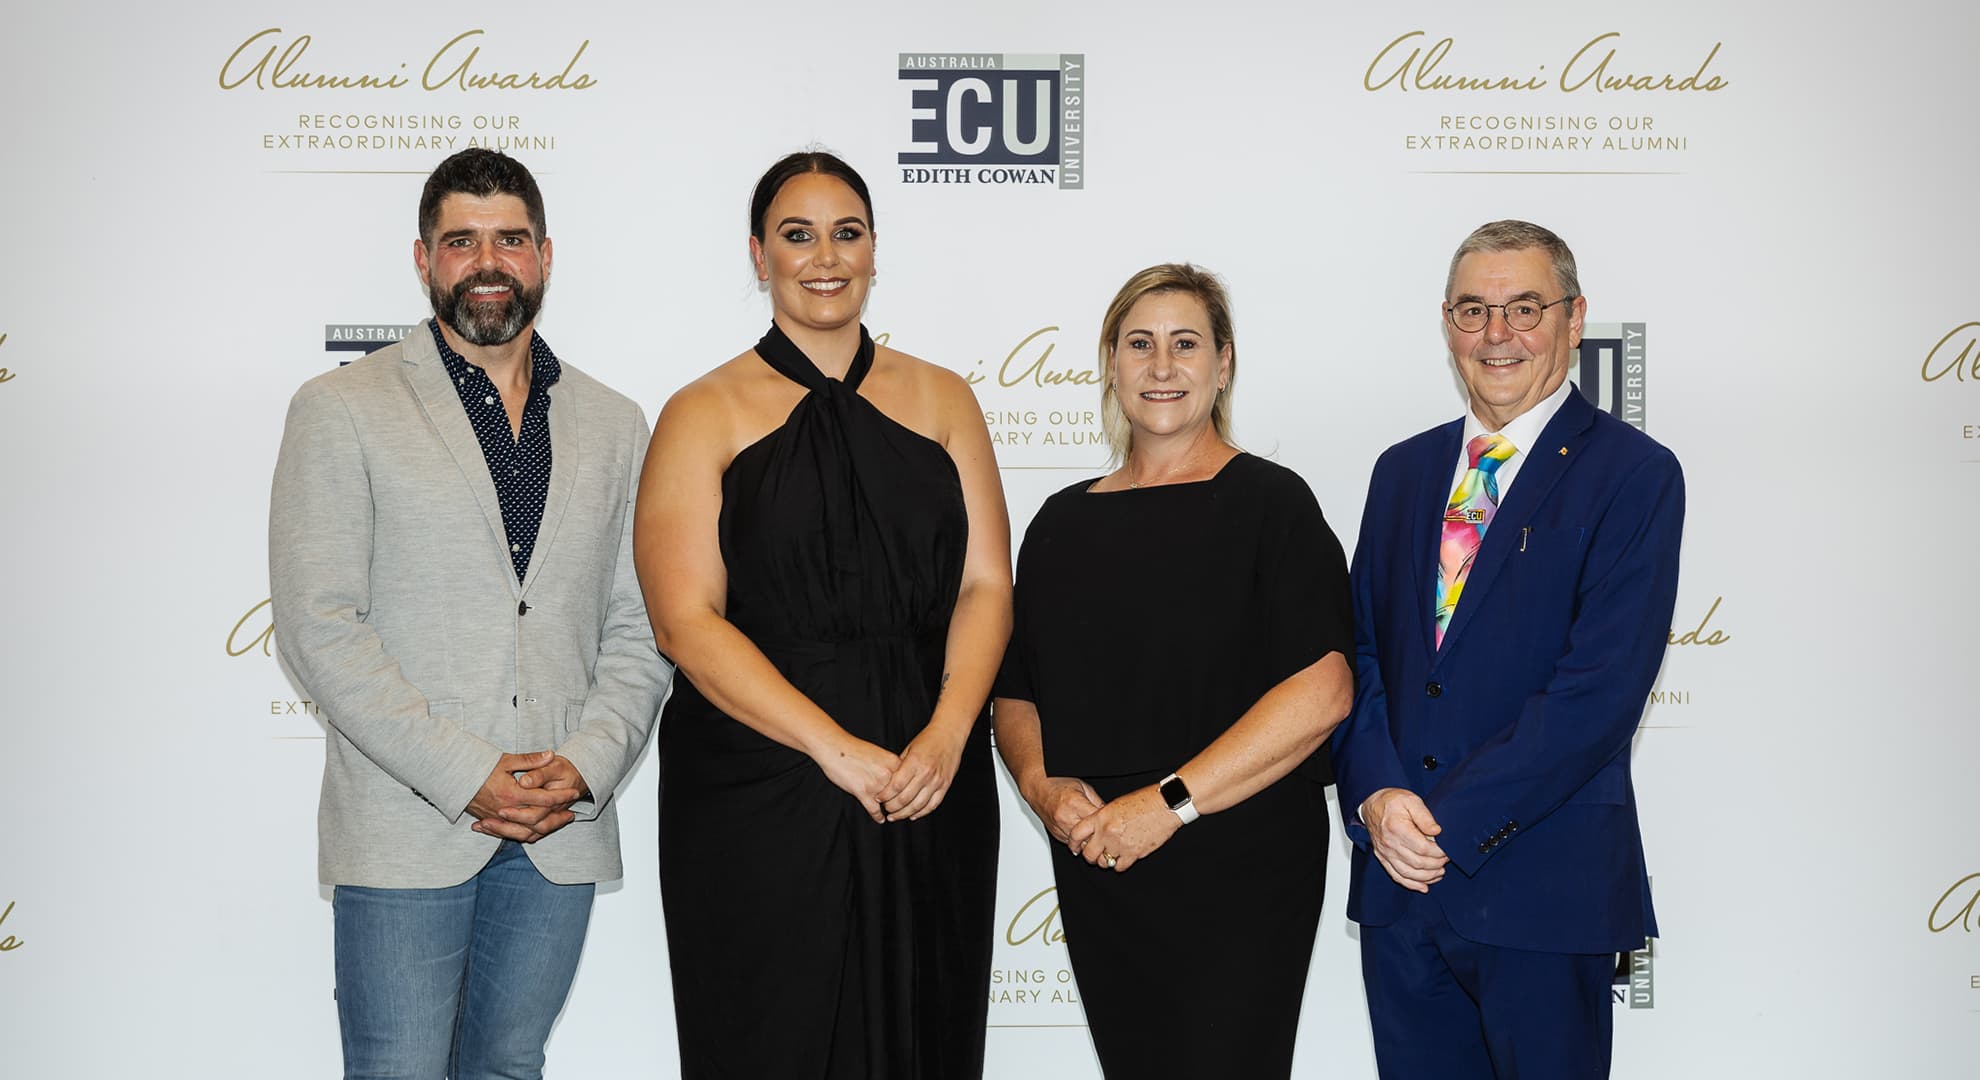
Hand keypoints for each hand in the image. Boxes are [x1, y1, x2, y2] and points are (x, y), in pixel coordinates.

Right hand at [466, 751, 580, 843]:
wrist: (453, 777)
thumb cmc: (479, 766)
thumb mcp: (506, 760)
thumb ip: (530, 760)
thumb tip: (550, 754)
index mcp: (511, 793)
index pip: (543, 798)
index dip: (561, 796)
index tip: (574, 792)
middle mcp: (504, 810)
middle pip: (538, 820)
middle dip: (557, 817)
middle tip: (572, 813)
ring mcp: (496, 818)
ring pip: (526, 832)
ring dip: (545, 828)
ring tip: (559, 822)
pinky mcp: (490, 822)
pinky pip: (512, 834)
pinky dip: (527, 833)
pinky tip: (538, 829)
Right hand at [815, 735, 902, 823]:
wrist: (835, 748)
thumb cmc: (854, 749)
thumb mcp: (879, 754)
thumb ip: (890, 766)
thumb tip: (897, 777)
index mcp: (893, 762)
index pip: (909, 781)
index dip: (910, 791)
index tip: (911, 797)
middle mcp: (887, 774)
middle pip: (902, 794)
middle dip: (901, 803)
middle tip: (902, 809)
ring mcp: (875, 784)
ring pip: (889, 804)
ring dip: (891, 811)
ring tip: (892, 815)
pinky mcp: (863, 792)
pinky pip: (874, 810)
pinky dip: (878, 816)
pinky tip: (880, 819)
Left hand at [878, 723, 967, 821]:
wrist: (949, 734)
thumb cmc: (928, 739)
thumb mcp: (909, 749)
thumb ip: (899, 766)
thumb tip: (888, 782)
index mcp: (914, 762)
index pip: (896, 785)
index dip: (885, 795)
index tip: (878, 799)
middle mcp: (926, 773)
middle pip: (905, 798)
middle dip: (892, 807)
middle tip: (885, 808)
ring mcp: (937, 780)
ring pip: (918, 805)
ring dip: (904, 813)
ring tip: (896, 816)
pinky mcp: (945, 785)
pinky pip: (933, 804)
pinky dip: (922, 812)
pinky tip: (913, 815)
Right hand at [1019, 775, 1103, 845]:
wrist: (1039, 789)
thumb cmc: (1059, 785)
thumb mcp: (1084, 787)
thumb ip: (1097, 802)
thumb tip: (1111, 815)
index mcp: (1075, 804)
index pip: (1096, 822)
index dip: (1107, 824)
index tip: (1113, 825)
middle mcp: (1066, 818)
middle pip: (1090, 836)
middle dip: (1100, 836)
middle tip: (1108, 834)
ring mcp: (1060, 828)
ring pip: (1082, 844)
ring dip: (1091, 841)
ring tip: (1098, 837)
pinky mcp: (1057, 835)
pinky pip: (1073, 845)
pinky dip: (1080, 842)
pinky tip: (1084, 836)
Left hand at [1065, 786, 1181, 872]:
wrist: (1165, 805)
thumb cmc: (1144, 801)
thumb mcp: (1116, 804)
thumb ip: (1102, 819)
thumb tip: (1095, 831)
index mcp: (1101, 817)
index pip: (1076, 833)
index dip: (1073, 842)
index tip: (1074, 846)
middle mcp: (1108, 832)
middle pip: (1088, 854)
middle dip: (1089, 856)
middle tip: (1093, 854)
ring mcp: (1120, 844)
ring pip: (1104, 862)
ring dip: (1105, 861)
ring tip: (1110, 855)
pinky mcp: (1134, 853)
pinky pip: (1119, 867)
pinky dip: (1120, 864)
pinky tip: (1123, 857)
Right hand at [1361, 787, 1448, 891]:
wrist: (1371, 804)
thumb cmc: (1392, 801)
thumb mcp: (1411, 800)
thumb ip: (1425, 816)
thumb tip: (1437, 831)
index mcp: (1397, 828)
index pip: (1422, 848)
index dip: (1438, 853)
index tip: (1447, 851)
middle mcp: (1389, 843)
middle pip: (1417, 863)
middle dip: (1436, 865)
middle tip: (1446, 861)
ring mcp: (1385, 853)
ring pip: (1408, 873)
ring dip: (1427, 877)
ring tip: (1440, 873)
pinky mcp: (1383, 858)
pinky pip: (1396, 875)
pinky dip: (1411, 884)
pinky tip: (1424, 886)